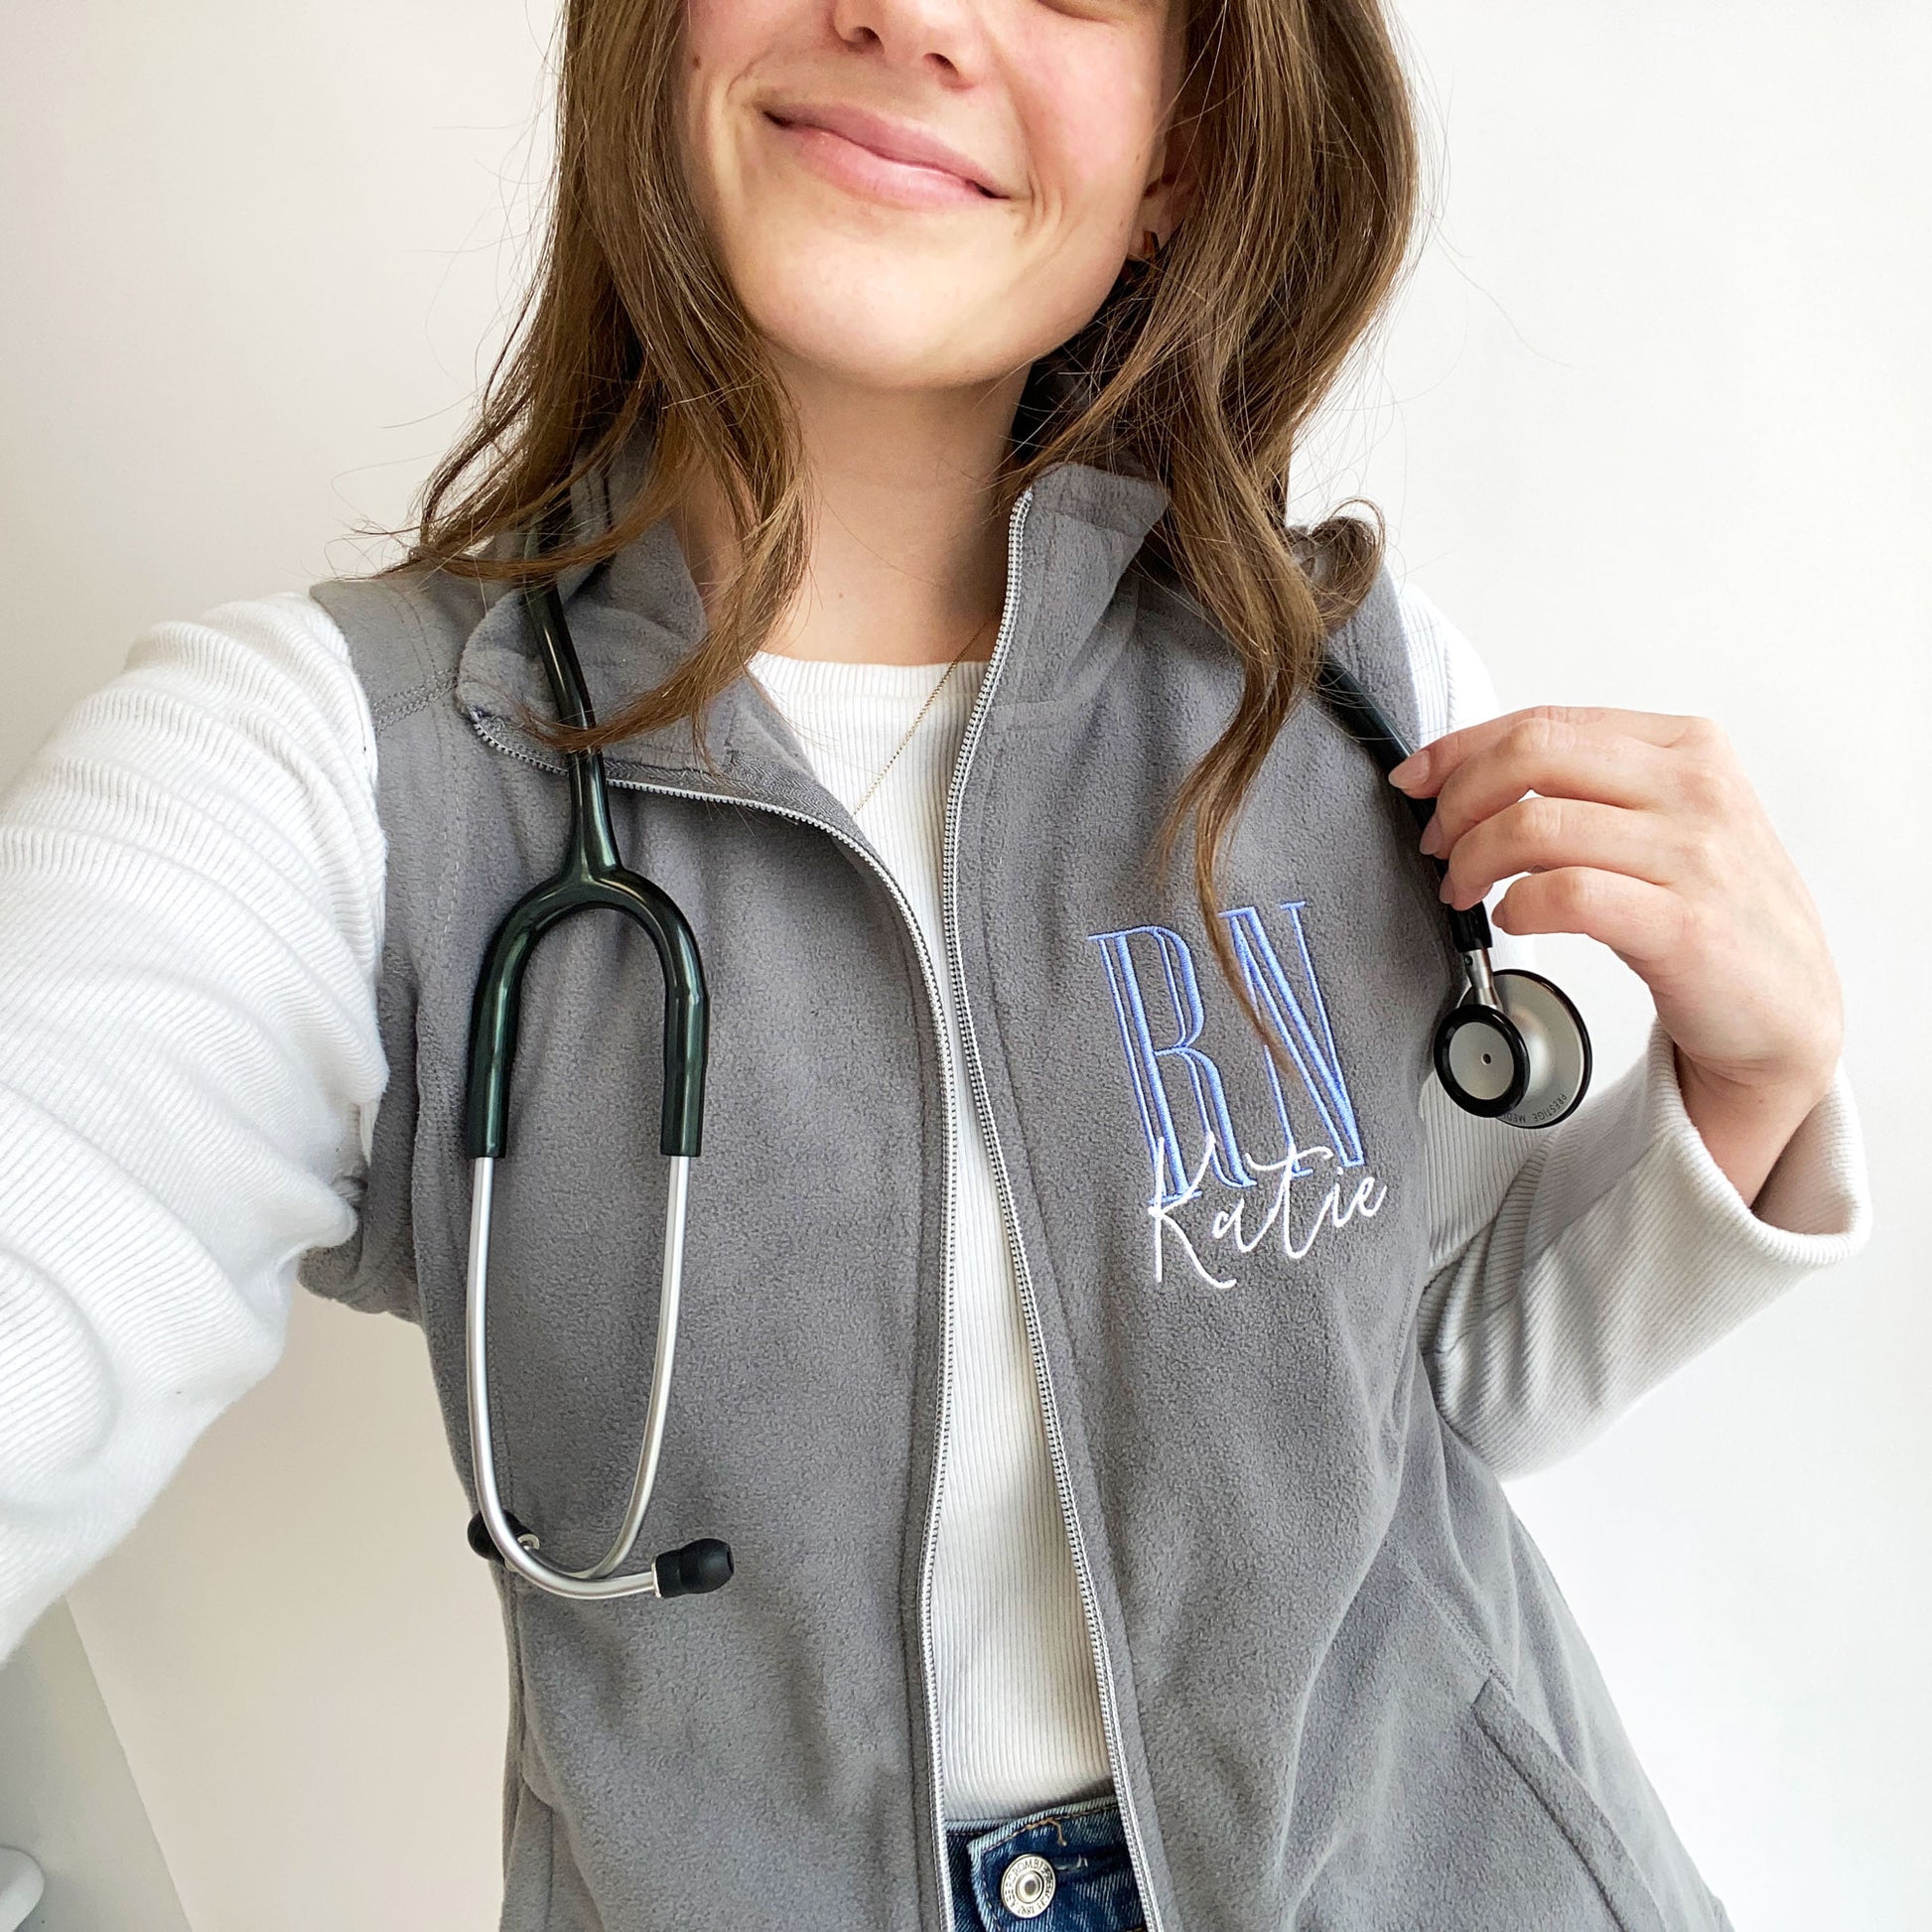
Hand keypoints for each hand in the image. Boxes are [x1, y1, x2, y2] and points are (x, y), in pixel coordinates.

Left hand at [1388, 706, 1842, 1206]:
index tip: (1415, 781)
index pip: (1545, 721)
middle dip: (1458, 799)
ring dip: (1474, 860)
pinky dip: (1518, 906)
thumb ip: (1589, 785)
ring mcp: (1695, 854)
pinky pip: (1566, 895)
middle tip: (1438, 844)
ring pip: (1536, 824)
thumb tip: (1467, 773)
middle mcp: (1696, 787)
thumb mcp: (1663, 820)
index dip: (1460, 749)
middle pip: (1532, 755)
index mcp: (1686, 745)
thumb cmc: (1710, 909)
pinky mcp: (1685, 925)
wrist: (1785, 1009)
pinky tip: (1512, 920)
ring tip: (1464, 890)